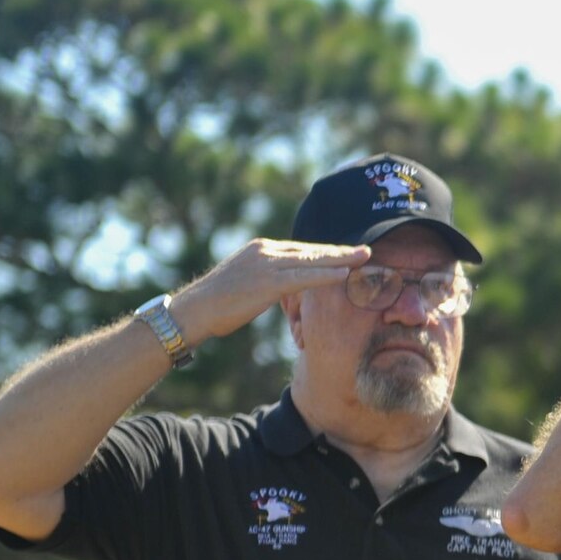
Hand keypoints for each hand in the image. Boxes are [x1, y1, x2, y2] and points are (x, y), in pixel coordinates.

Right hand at [171, 238, 373, 342]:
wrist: (194, 310)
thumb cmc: (219, 303)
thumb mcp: (247, 282)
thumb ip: (268, 277)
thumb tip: (285, 284)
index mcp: (261, 249)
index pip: (302, 249)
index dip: (327, 252)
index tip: (348, 253)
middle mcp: (265, 251)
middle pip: (311, 250)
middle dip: (340, 251)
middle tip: (366, 250)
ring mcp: (266, 264)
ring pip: (311, 260)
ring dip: (340, 259)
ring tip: (364, 258)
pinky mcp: (267, 282)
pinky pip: (303, 278)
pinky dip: (325, 276)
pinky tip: (344, 275)